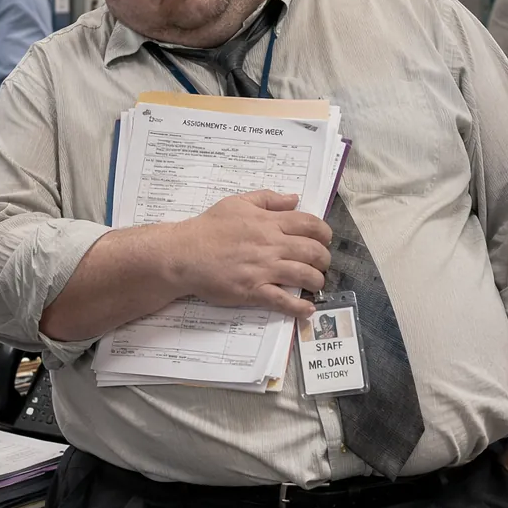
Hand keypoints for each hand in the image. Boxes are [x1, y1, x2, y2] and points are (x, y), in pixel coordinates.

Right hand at [166, 190, 331, 317]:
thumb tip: (294, 198)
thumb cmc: (208, 227)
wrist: (183, 254)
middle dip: (324, 259)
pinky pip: (282, 300)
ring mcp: (263, 269)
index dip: (324, 233)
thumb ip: (268, 199)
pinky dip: (299, 307)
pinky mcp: (253, 291)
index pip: (310, 224)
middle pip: (313, 251)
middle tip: (322, 263)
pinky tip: (307, 309)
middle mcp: (271, 245)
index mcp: (269, 222)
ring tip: (316, 283)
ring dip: (317, 281)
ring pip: (304, 276)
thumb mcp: (237, 202)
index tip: (324, 240)